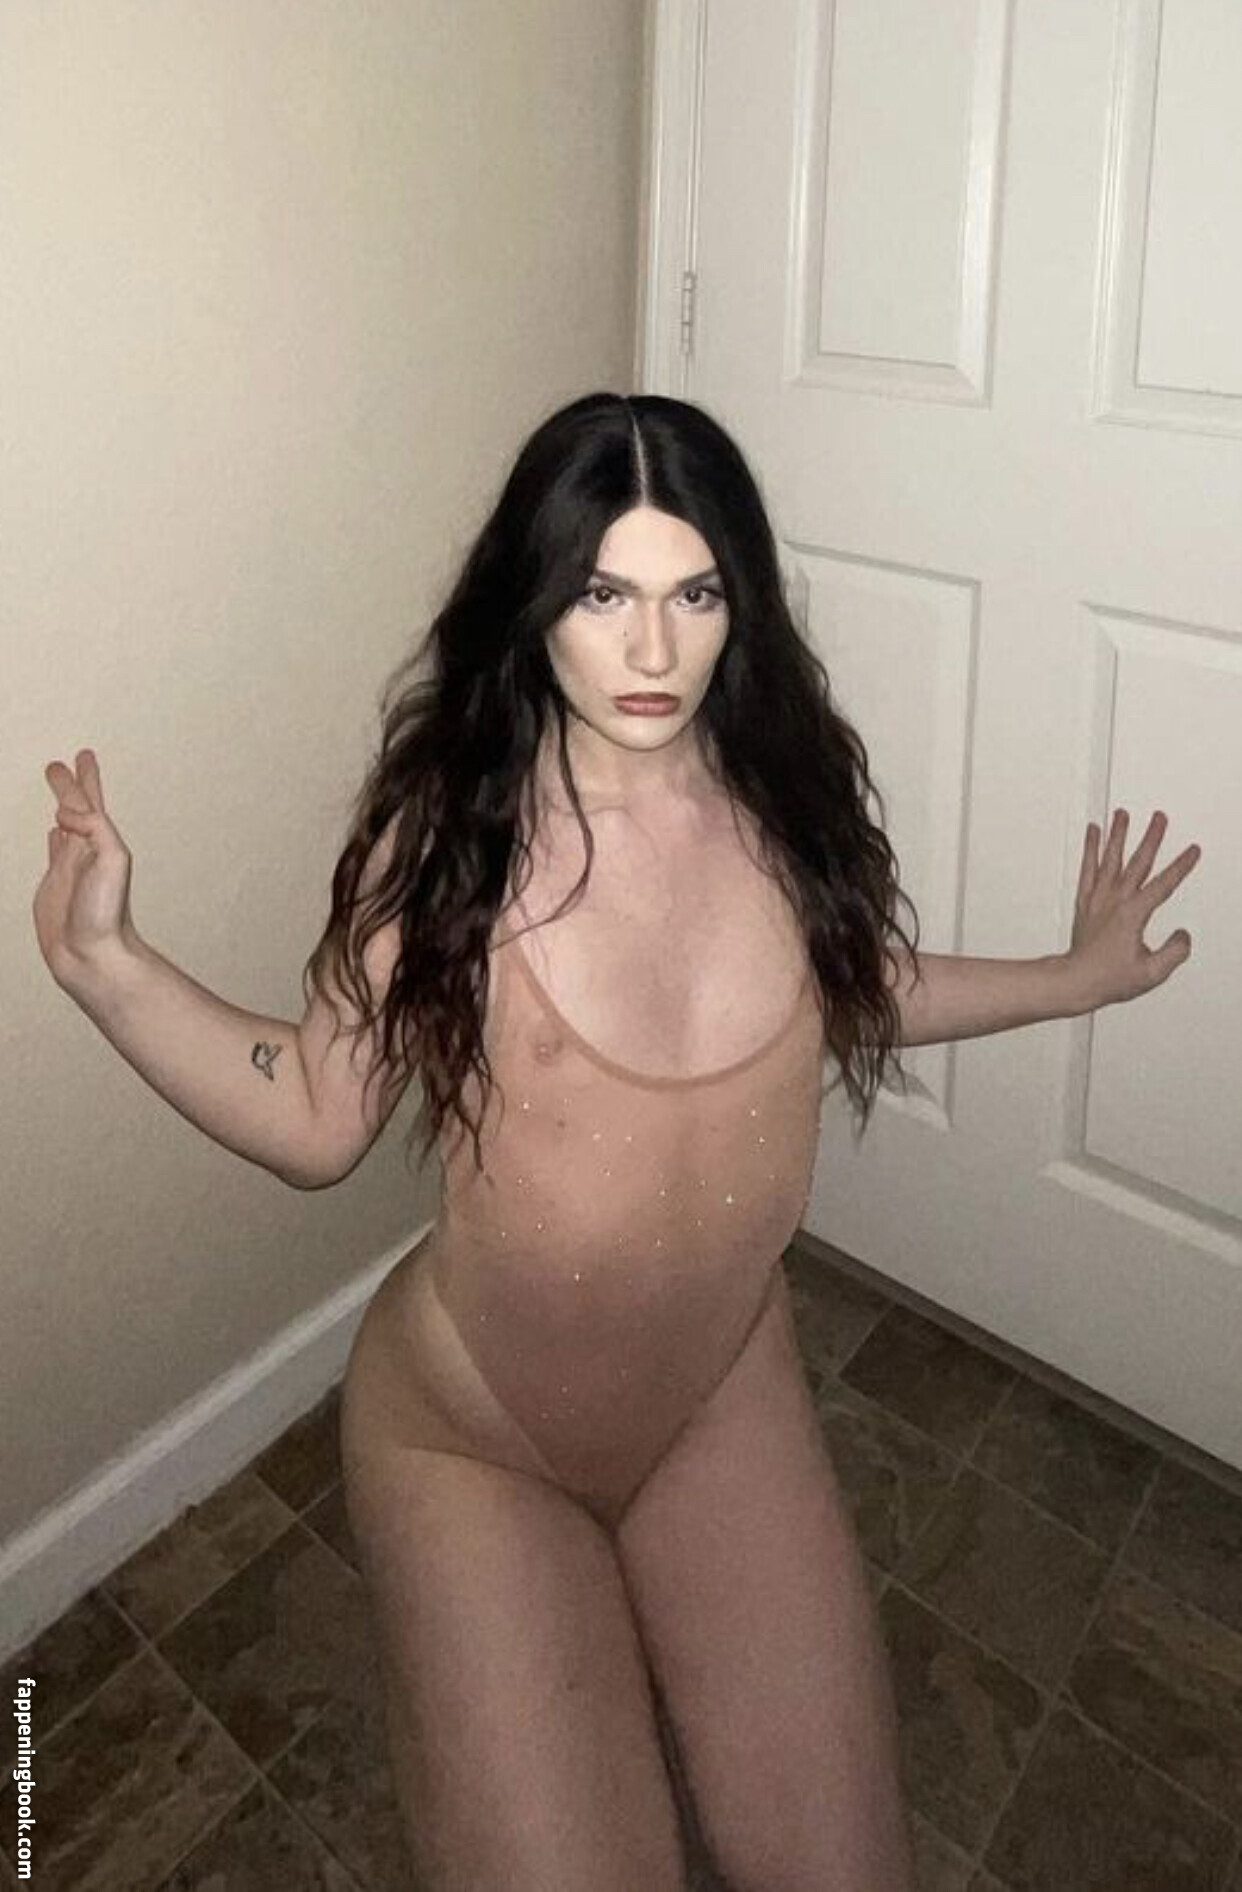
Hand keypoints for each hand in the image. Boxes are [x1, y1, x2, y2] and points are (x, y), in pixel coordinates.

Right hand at [33, 748, 137, 976]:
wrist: (91, 956)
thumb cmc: (105, 916)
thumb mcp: (112, 861)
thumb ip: (94, 829)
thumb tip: (66, 813)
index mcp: (99, 841)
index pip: (89, 800)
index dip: (84, 778)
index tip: (82, 755)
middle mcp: (85, 851)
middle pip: (76, 808)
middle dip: (70, 785)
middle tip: (60, 765)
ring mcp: (69, 868)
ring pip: (65, 827)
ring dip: (63, 808)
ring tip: (60, 792)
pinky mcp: (54, 886)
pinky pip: (54, 853)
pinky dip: (54, 839)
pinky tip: (54, 833)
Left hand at [1068, 808, 1199, 1010]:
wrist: (1074, 980)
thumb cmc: (1108, 978)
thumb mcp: (1152, 973)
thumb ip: (1174, 951)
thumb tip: (1183, 935)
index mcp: (1133, 915)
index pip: (1163, 884)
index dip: (1180, 865)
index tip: (1192, 850)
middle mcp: (1114, 902)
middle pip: (1138, 862)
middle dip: (1151, 837)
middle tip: (1159, 817)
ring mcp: (1098, 899)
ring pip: (1110, 859)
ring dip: (1118, 835)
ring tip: (1122, 814)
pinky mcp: (1085, 902)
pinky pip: (1087, 868)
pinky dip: (1090, 848)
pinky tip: (1093, 833)